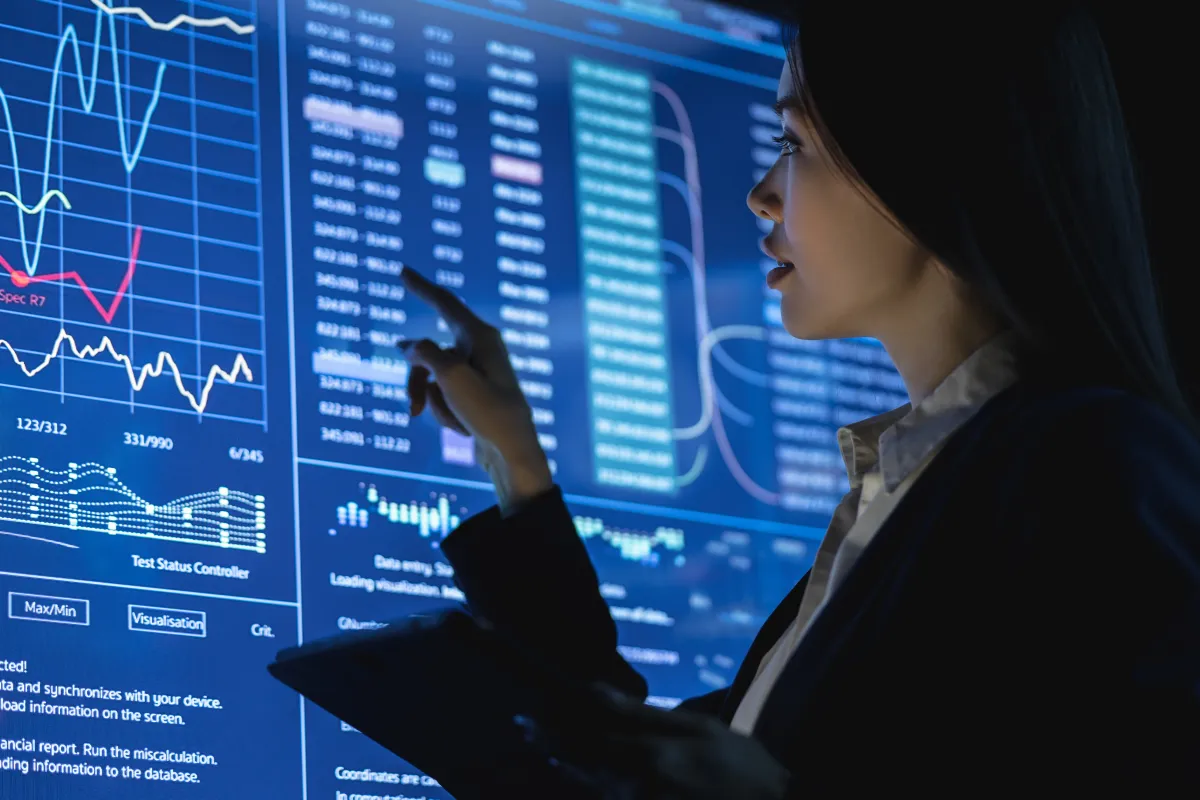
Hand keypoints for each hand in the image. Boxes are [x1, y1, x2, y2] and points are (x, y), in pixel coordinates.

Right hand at [397, 267, 551, 512]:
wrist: (511, 452)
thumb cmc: (488, 411)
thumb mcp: (450, 377)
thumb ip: (424, 353)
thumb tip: (406, 345)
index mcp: (480, 336)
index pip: (444, 302)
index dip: (421, 287)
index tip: (403, 271)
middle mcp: (479, 348)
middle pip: (428, 352)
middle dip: (417, 381)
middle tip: (412, 408)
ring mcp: (475, 371)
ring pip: (431, 376)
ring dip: (433, 401)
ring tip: (453, 422)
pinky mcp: (472, 392)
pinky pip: (442, 394)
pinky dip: (443, 410)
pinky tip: (462, 428)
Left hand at [540, 687, 790, 799]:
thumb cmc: (741, 767)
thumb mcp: (698, 728)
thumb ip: (640, 714)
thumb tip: (593, 690)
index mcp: (648, 758)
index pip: (582, 741)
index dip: (548, 730)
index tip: (523, 719)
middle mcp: (634, 789)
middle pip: (579, 769)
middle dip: (550, 749)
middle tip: (522, 734)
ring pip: (593, 789)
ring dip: (567, 770)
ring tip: (541, 754)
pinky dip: (597, 785)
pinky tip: (580, 776)